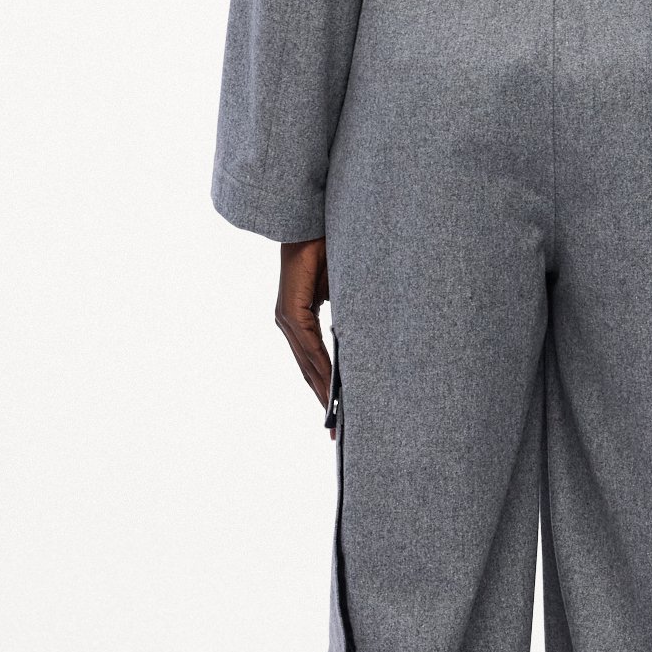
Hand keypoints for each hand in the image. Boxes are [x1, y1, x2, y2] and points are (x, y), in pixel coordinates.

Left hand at [275, 237, 333, 429]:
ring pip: (307, 363)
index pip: (314, 363)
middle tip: (337, 433)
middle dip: (324, 401)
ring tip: (338, 417)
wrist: (308, 219)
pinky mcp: (289, 310)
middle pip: (308, 371)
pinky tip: (333, 384)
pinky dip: (321, 366)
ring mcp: (287, 318)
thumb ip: (348, 312)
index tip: (337, 416)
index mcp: (300, 320)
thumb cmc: (328, 247)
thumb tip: (364, 334)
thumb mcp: (343, 286)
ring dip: (322, 391)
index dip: (326, 390)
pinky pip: (308, 345)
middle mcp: (289, 323)